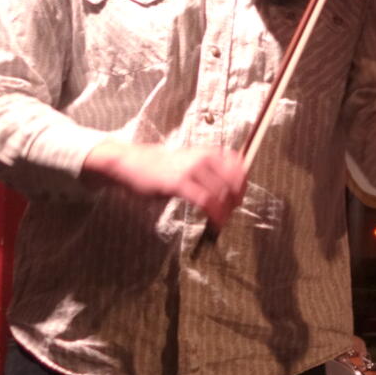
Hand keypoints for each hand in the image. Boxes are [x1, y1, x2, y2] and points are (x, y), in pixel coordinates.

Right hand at [85, 140, 246, 227]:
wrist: (132, 163)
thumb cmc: (161, 166)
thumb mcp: (189, 161)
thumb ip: (209, 170)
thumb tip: (230, 186)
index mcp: (208, 152)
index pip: (238, 166)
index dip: (243, 185)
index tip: (239, 199)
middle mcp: (203, 158)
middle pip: (233, 182)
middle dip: (235, 201)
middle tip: (230, 213)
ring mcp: (191, 170)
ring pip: (221, 193)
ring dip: (226, 211)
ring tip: (221, 221)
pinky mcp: (179, 183)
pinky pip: (206, 201)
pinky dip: (215, 214)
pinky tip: (215, 222)